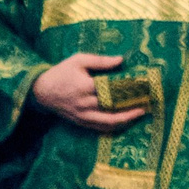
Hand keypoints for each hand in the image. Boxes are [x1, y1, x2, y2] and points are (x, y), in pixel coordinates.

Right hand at [32, 52, 146, 132]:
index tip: (143, 86)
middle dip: (131, 106)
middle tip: (147, 102)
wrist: (41, 91)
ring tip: (140, 113)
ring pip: (109, 122)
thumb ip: (100, 61)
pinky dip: (115, 126)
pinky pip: (101, 128)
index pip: (111, 89)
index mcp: (84, 86)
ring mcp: (83, 116)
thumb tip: (121, 60)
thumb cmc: (61, 72)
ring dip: (126, 120)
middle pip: (113, 108)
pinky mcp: (81, 122)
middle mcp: (85, 104)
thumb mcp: (78, 60)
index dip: (128, 89)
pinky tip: (126, 122)